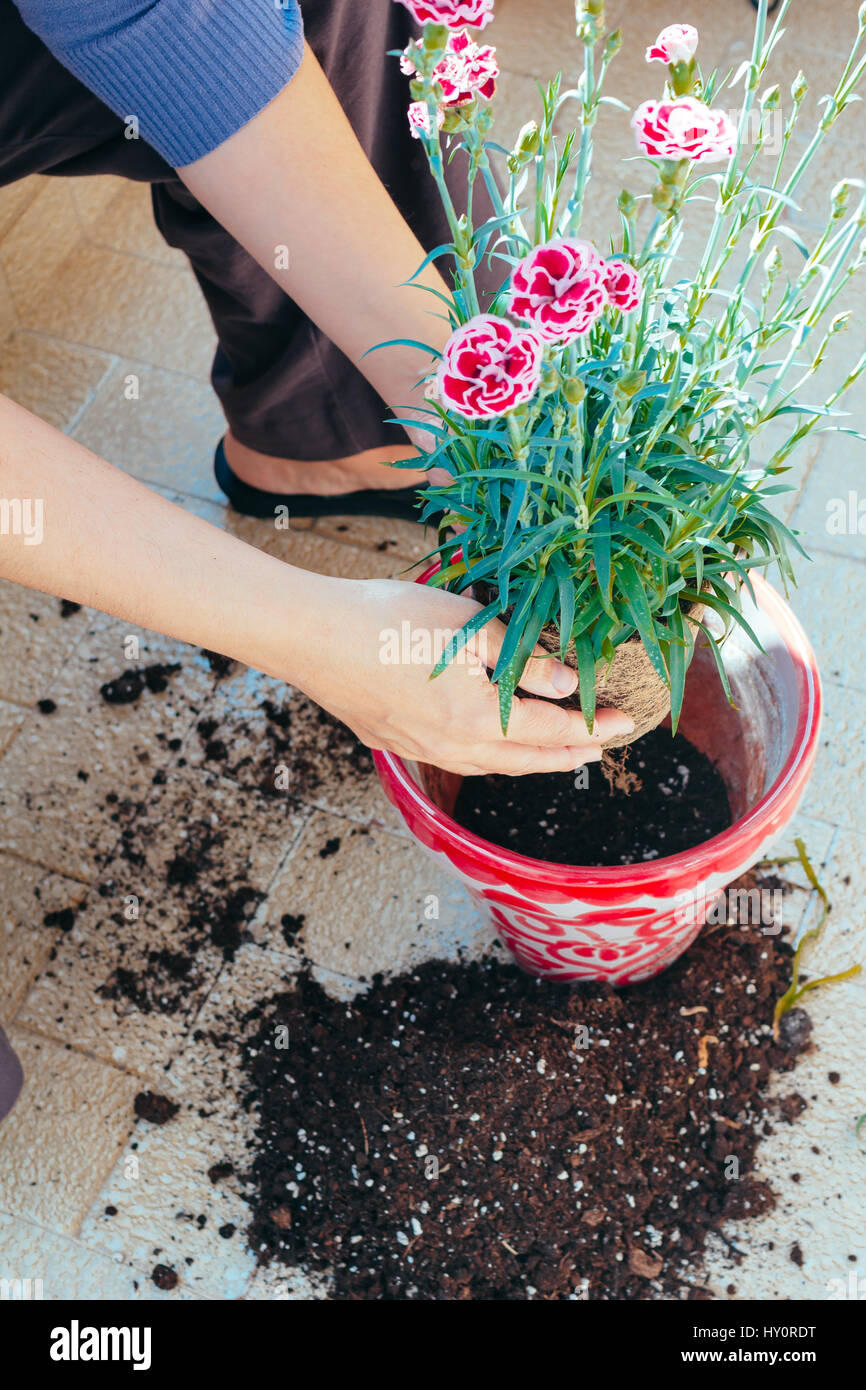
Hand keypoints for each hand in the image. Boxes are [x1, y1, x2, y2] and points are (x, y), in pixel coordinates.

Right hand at [294, 578, 633, 775]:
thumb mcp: (468, 628)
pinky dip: (487, 756)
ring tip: (553, 754)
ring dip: (528, 761)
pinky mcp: (392, 740)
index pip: (552, 730)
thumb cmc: (389, 621)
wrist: (311, 638)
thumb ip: (523, 660)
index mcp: (479, 719)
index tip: (624, 721)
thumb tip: (570, 684)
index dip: (591, 726)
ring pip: (489, 765)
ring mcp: (420, 749)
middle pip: (525, 760)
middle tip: (598, 750)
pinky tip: (485, 745)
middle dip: (566, 755)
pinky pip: (454, 759)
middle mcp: (454, 747)